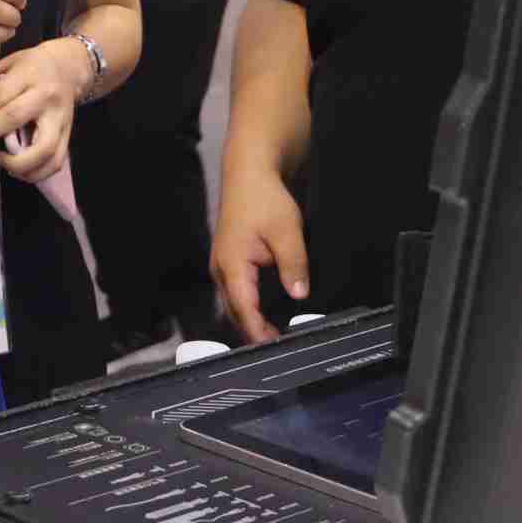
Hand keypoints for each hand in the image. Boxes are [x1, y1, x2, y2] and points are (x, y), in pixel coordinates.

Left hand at [0, 38, 90, 183]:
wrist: (69, 68)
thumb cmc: (32, 65)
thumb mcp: (9, 63)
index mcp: (28, 75)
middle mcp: (45, 97)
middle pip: (12, 120)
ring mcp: (60, 119)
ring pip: (42, 151)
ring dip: (14, 164)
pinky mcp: (68, 136)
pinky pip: (55, 163)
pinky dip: (34, 173)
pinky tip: (16, 170)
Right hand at [211, 162, 309, 344]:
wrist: (249, 173)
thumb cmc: (263, 198)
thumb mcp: (286, 231)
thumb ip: (293, 265)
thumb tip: (299, 294)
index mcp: (232, 264)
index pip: (244, 309)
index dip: (258, 332)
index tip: (274, 349)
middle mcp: (223, 270)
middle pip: (237, 312)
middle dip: (255, 332)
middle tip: (281, 347)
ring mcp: (224, 267)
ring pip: (236, 304)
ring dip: (253, 321)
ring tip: (277, 337)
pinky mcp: (230, 263)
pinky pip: (238, 293)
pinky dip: (251, 308)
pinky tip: (268, 314)